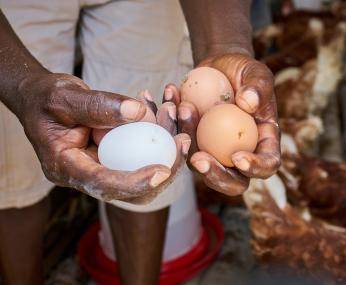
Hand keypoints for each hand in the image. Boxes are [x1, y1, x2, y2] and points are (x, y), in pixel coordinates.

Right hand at [17, 72, 189, 201]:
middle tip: (183, 139)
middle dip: (164, 167)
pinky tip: (165, 105)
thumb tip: (139, 112)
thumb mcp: (64, 96)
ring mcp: (104, 166)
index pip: (103, 185)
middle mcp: (87, 175)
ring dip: (166, 142)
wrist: (42, 98)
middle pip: (133, 187)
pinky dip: (158, 129)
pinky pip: (144, 149)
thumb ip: (98, 105)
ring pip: (144, 167)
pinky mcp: (117, 155)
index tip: (162, 171)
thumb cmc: (45, 97)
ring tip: (174, 111)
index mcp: (66, 168)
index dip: (134, 182)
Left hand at [164, 53, 279, 195]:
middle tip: (198, 159)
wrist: (219, 67)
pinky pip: (179, 142)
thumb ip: (258, 87)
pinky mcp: (194, 142)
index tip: (239, 157)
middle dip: (216, 176)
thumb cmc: (244, 71)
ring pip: (200, 164)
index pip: (267, 164)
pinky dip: (172, 122)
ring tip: (184, 107)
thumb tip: (248, 103)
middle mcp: (240, 153)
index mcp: (264, 142)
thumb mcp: (257, 72)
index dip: (255, 168)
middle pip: (233, 181)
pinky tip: (170, 97)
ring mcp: (215, 152)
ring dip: (187, 140)